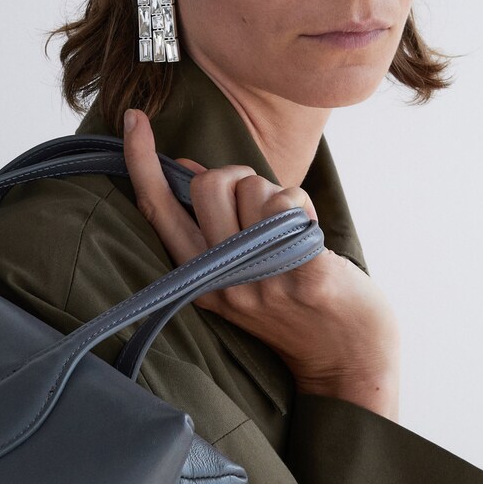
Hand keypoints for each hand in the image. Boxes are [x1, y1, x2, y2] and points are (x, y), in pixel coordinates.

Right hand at [121, 108, 400, 394]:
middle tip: (266, 213)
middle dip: (242, 179)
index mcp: (200, 278)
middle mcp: (223, 280)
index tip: (134, 119)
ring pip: (255, 187)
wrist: (348, 364)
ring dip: (280, 197)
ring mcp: (262, 279)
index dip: (141, 162)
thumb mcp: (240, 271)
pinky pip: (291, 204)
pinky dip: (305, 207)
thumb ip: (213, 223)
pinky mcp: (304, 273)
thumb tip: (184, 166)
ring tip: (294, 235)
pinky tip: (313, 238)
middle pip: (211, 183)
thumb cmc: (298, 309)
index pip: (158, 210)